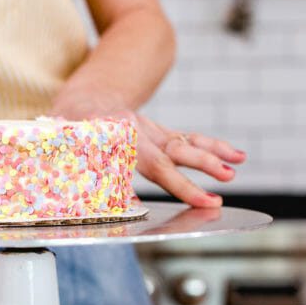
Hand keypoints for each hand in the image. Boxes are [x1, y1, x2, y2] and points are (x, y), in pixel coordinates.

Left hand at [50, 92, 244, 207]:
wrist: (82, 103)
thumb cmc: (72, 134)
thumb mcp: (69, 150)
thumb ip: (86, 173)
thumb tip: (110, 201)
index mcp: (118, 138)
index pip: (153, 165)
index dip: (179, 184)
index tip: (203, 200)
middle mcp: (139, 131)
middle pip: (174, 151)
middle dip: (201, 166)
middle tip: (226, 179)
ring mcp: (152, 130)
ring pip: (186, 142)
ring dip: (213, 154)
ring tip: (237, 165)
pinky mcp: (160, 133)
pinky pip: (189, 139)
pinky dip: (212, 146)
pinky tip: (235, 155)